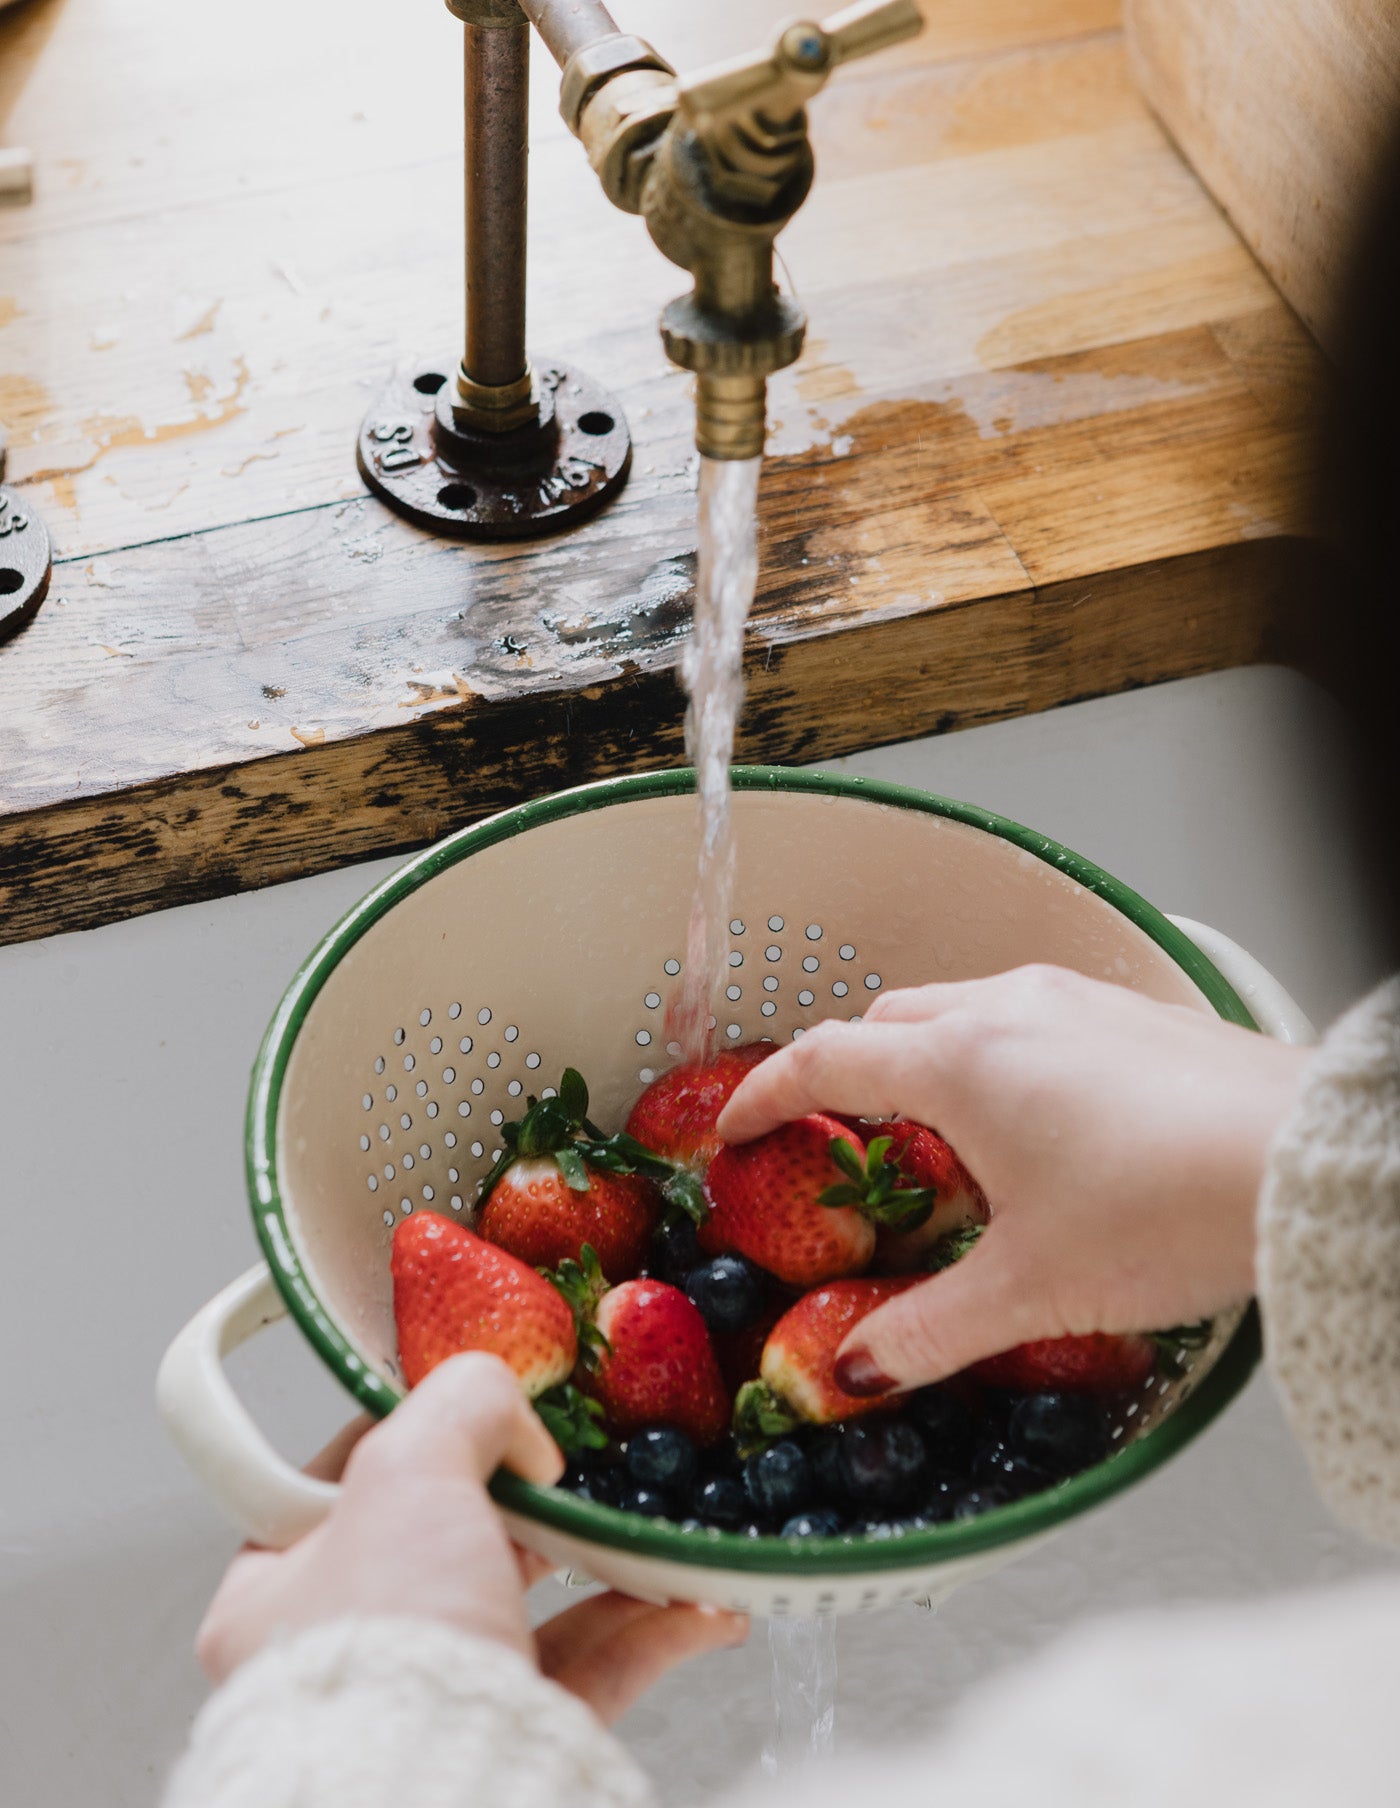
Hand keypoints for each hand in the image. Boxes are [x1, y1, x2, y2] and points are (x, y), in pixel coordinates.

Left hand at [196, 1352, 745, 1719]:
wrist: (439, 1803)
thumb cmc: (389, 1645)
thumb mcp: (407, 1472)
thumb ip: (459, 1405)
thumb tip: (508, 1411)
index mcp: (279, 1591)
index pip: (344, 1482)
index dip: (414, 1430)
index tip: (477, 1404)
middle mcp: (350, 1649)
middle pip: (450, 1537)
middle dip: (528, 1497)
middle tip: (571, 1462)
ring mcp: (436, 1697)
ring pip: (530, 1603)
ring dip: (605, 1557)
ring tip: (654, 1522)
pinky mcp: (513, 1738)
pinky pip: (589, 1671)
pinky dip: (648, 1631)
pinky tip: (695, 1601)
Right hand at [717, 965, 1307, 1395]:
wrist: (1305, 1160)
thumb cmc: (1165, 1213)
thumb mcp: (1030, 1288)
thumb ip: (926, 1330)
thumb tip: (852, 1372)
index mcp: (958, 1063)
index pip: (825, 1059)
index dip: (765, 1094)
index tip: (735, 1128)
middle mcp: (1007, 1010)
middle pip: (888, 1021)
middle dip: (847, 1073)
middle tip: (839, 1144)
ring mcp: (1075, 1000)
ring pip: (963, 1009)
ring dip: (927, 1060)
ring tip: (942, 1143)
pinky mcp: (1133, 1011)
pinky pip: (1030, 1017)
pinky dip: (997, 1056)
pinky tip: (1037, 1126)